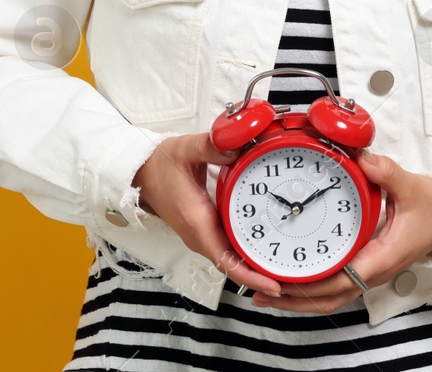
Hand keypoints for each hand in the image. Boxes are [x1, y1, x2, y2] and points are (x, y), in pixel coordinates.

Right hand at [131, 133, 283, 296]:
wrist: (140, 172)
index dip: (250, 275)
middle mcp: (198, 234)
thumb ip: (210, 146)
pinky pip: (225, 249)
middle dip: (259, 276)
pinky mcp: (202, 230)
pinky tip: (261, 249)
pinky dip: (243, 255)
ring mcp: (200, 235)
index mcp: (196, 221)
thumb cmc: (160, 164)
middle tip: (291, 277)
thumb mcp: (185, 149)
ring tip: (282, 268)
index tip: (272, 284)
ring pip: (229, 259)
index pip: (225, 258)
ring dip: (253, 267)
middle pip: (232, 265)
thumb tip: (237, 146)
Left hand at [252, 149, 431, 313]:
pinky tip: (294, 282)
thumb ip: (386, 172)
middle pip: (330, 297)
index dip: (312, 284)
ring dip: (301, 299)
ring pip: (332, 297)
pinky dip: (314, 289)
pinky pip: (337, 286)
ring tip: (267, 294)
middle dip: (296, 299)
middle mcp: (374, 271)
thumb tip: (363, 159)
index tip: (284, 280)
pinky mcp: (367, 265)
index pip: (342, 279)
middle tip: (261, 292)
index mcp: (382, 257)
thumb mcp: (412, 186)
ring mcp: (370, 271)